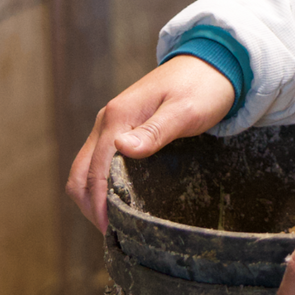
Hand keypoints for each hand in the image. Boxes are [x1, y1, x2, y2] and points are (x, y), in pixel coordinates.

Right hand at [67, 55, 236, 232]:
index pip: (95, 169)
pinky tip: (118, 199)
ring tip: (113, 223)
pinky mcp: (122, 128)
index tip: (110, 230)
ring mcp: (112, 124)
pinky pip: (100, 161)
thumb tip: (120, 149)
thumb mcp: (186, 110)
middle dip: (90, 206)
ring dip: (91, 196)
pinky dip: (99, 184)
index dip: (98, 204)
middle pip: (81, 172)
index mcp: (118, 116)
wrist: (214, 61)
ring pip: (85, 168)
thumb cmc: (205, 86)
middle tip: (111, 234)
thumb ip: (156, 131)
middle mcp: (107, 120)